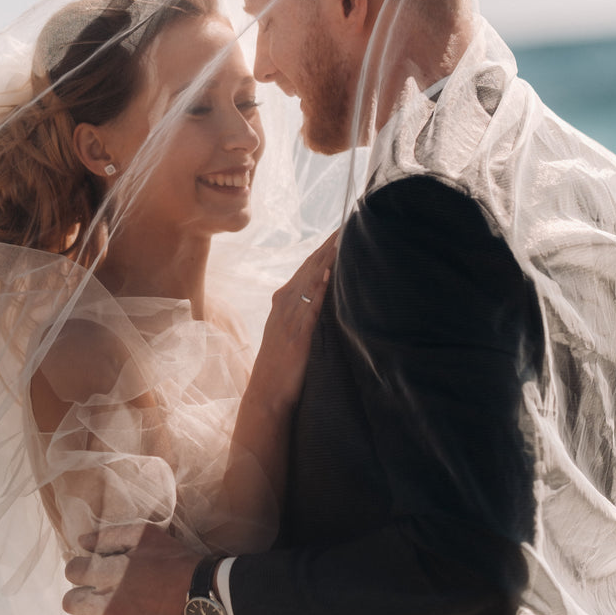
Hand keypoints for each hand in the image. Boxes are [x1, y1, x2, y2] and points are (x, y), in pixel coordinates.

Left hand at [62, 523, 201, 614]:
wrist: (201, 596)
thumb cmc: (174, 561)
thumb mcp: (145, 535)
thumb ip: (108, 535)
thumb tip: (82, 541)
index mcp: (108, 573)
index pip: (72, 571)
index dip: (81, 567)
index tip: (92, 568)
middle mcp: (106, 603)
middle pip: (70, 602)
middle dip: (81, 592)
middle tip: (98, 589)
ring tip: (112, 608)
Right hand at [253, 231, 338, 406]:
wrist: (267, 393)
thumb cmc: (281, 365)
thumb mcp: (288, 330)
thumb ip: (303, 312)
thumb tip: (324, 296)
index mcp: (284, 301)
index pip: (307, 267)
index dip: (324, 247)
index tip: (341, 229)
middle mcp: (285, 303)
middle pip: (310, 267)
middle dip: (329, 244)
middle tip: (349, 221)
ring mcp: (290, 317)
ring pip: (311, 280)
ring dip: (328, 258)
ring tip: (344, 237)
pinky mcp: (298, 334)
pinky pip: (311, 306)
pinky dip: (321, 287)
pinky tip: (331, 272)